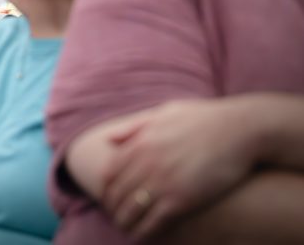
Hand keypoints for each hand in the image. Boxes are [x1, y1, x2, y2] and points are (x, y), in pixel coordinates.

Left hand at [100, 99, 255, 239]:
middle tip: (115, 216)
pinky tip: (142, 236)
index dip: (106, 189)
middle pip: (117, 194)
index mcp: (140, 142)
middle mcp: (146, 162)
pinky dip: (143, 231)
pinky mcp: (180, 199)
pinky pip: (153, 221)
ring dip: (124, 222)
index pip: (109, 174)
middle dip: (112, 208)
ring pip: (131, 210)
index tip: (109, 198)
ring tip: (126, 228)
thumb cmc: (204, 119)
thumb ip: (134, 127)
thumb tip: (109, 139)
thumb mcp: (164, 114)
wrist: (240, 129)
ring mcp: (162, 182)